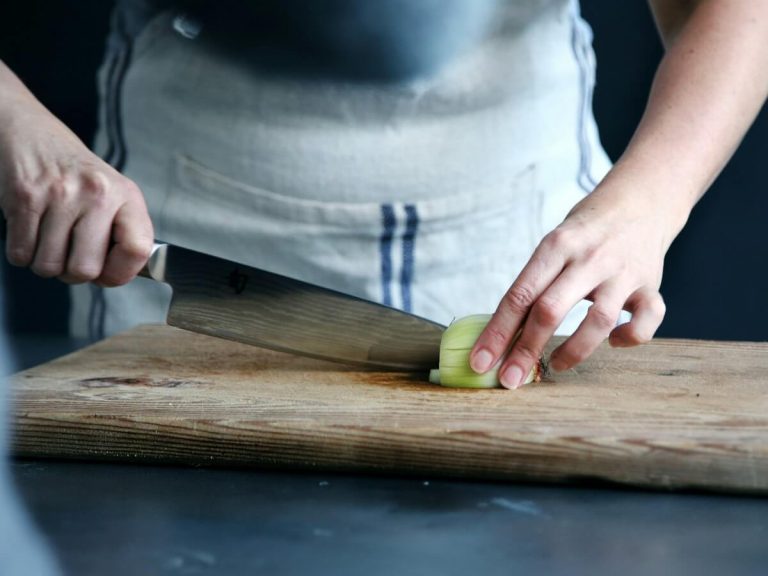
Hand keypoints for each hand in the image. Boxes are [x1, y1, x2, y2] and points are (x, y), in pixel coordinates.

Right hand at [0, 104, 152, 285]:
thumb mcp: (114, 194)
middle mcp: (97, 193)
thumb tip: (115, 276)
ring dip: (45, 263)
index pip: (137, 250)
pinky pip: (20, 254)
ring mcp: (60, 195)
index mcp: (126, 195)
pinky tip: (32, 232)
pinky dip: (22, 253)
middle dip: (74, 274)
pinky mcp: (24, 197)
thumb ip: (122, 233)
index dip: (121, 273)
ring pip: (49, 266)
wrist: (32, 134)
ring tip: (50, 240)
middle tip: (70, 256)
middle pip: (85, 269)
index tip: (108, 273)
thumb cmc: (76, 173)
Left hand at [469, 173, 682, 388]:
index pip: (519, 295)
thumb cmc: (584, 232)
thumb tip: (500, 335)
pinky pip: (647, 320)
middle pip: (549, 310)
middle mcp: (589, 258)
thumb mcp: (554, 245)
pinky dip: (630, 338)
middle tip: (510, 380)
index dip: (497, 332)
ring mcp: (622, 272)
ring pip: (597, 321)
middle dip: (525, 350)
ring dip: (572, 351)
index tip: (481, 361)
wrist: (640, 201)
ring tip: (555, 365)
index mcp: (556, 245)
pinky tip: (614, 342)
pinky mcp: (650, 285)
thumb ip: (535, 284)